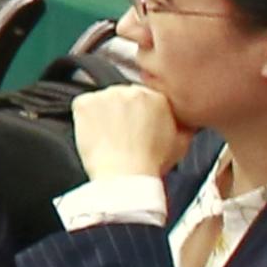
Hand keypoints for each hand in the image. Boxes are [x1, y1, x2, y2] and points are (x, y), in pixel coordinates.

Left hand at [71, 83, 187, 185]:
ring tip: (109, 138)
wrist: (125, 176)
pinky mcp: (84, 102)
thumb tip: (183, 119)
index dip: (139, 114)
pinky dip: (85, 118)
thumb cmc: (150, 165)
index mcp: (158, 97)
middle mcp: (132, 91)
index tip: (135, 126)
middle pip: (123, 97)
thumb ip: (183, 124)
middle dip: (122, 112)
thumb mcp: (181, 143)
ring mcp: (107, 95)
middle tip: (121, 134)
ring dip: (104, 114)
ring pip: (103, 101)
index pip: (145, 97)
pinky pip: (83, 106)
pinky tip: (95, 135)